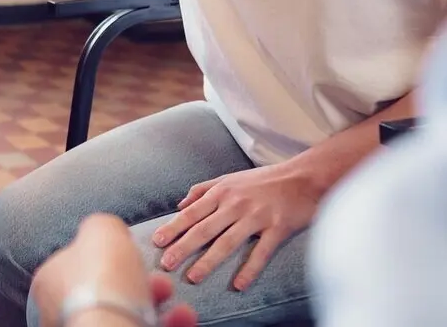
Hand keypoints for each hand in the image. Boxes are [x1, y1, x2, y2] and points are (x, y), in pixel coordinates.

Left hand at [33, 214, 196, 326]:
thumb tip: (109, 230)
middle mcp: (61, 308)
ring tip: (169, 294)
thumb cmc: (103, 278)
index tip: (133, 254)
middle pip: (108, 290)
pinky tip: (182, 315)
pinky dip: (167, 322)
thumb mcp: (102, 230)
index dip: (110, 257)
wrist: (111, 326)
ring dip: (156, 302)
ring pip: (127, 311)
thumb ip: (103, 225)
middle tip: (161, 280)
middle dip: (141, 281)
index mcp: (50, 279)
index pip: (79, 264)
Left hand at [151, 162, 321, 290]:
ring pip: (227, 243)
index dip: (173, 228)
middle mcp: (235, 204)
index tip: (156, 242)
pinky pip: (261, 253)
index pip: (191, 213)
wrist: (305, 176)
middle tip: (165, 264)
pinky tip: (238, 285)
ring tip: (192, 277)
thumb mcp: (229, 178)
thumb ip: (202, 190)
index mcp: (221, 192)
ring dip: (208, 262)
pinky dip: (249, 270)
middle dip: (182, 247)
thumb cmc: (264, 180)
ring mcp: (256, 217)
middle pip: (204, 229)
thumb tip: (179, 205)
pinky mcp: (278, 228)